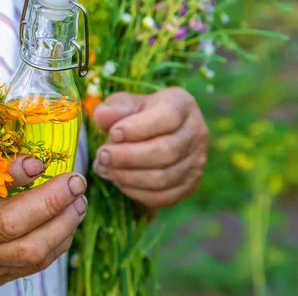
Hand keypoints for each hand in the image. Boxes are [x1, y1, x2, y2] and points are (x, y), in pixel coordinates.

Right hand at [0, 157, 87, 295]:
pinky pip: (36, 263)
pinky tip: (68, 221)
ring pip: (30, 250)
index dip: (8, 176)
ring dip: (63, 223)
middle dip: (50, 202)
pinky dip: (59, 240)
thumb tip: (18, 158)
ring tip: (79, 200)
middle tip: (75, 181)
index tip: (36, 161)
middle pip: (9, 226)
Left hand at [92, 87, 208, 209]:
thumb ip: (113, 107)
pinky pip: (163, 196)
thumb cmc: (135, 115)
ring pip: (163, 178)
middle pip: (166, 152)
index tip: (112, 134)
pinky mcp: (189, 185)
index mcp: (182, 105)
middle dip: (127, 157)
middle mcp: (196, 132)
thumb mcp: (124, 104)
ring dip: (127, 176)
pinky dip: (136, 192)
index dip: (137, 128)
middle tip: (102, 156)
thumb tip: (103, 117)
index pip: (167, 117)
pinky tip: (119, 181)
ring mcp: (197, 161)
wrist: (152, 135)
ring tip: (104, 169)